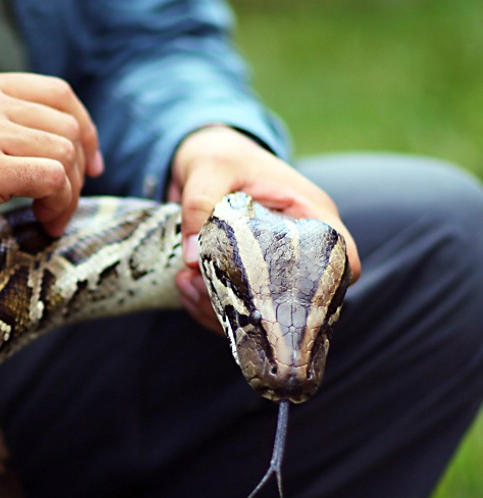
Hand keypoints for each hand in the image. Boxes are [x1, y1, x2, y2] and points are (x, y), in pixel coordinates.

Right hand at [0, 71, 103, 288]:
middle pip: (67, 124)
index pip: (58, 93)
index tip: (90, 166)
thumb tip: (68, 140)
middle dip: (77, 170)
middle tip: (62, 204)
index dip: (85, 129)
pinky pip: (52, 178)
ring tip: (49, 218)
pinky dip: (59, 205)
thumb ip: (2, 125)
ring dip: (68, 193)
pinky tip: (43, 223)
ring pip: (64, 151)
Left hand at [168, 126, 361, 331]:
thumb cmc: (219, 156)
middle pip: (298, 298)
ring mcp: (270, 265)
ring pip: (262, 310)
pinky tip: (184, 288)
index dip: (328, 287)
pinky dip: (208, 309)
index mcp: (308, 213)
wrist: (201, 158)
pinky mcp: (244, 277)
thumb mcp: (209, 169)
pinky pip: (235, 308)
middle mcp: (296, 245)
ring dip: (222, 311)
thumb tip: (193, 259)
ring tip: (187, 285)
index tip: (284, 299)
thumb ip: (200, 205)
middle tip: (206, 290)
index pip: (342, 258)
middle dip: (252, 308)